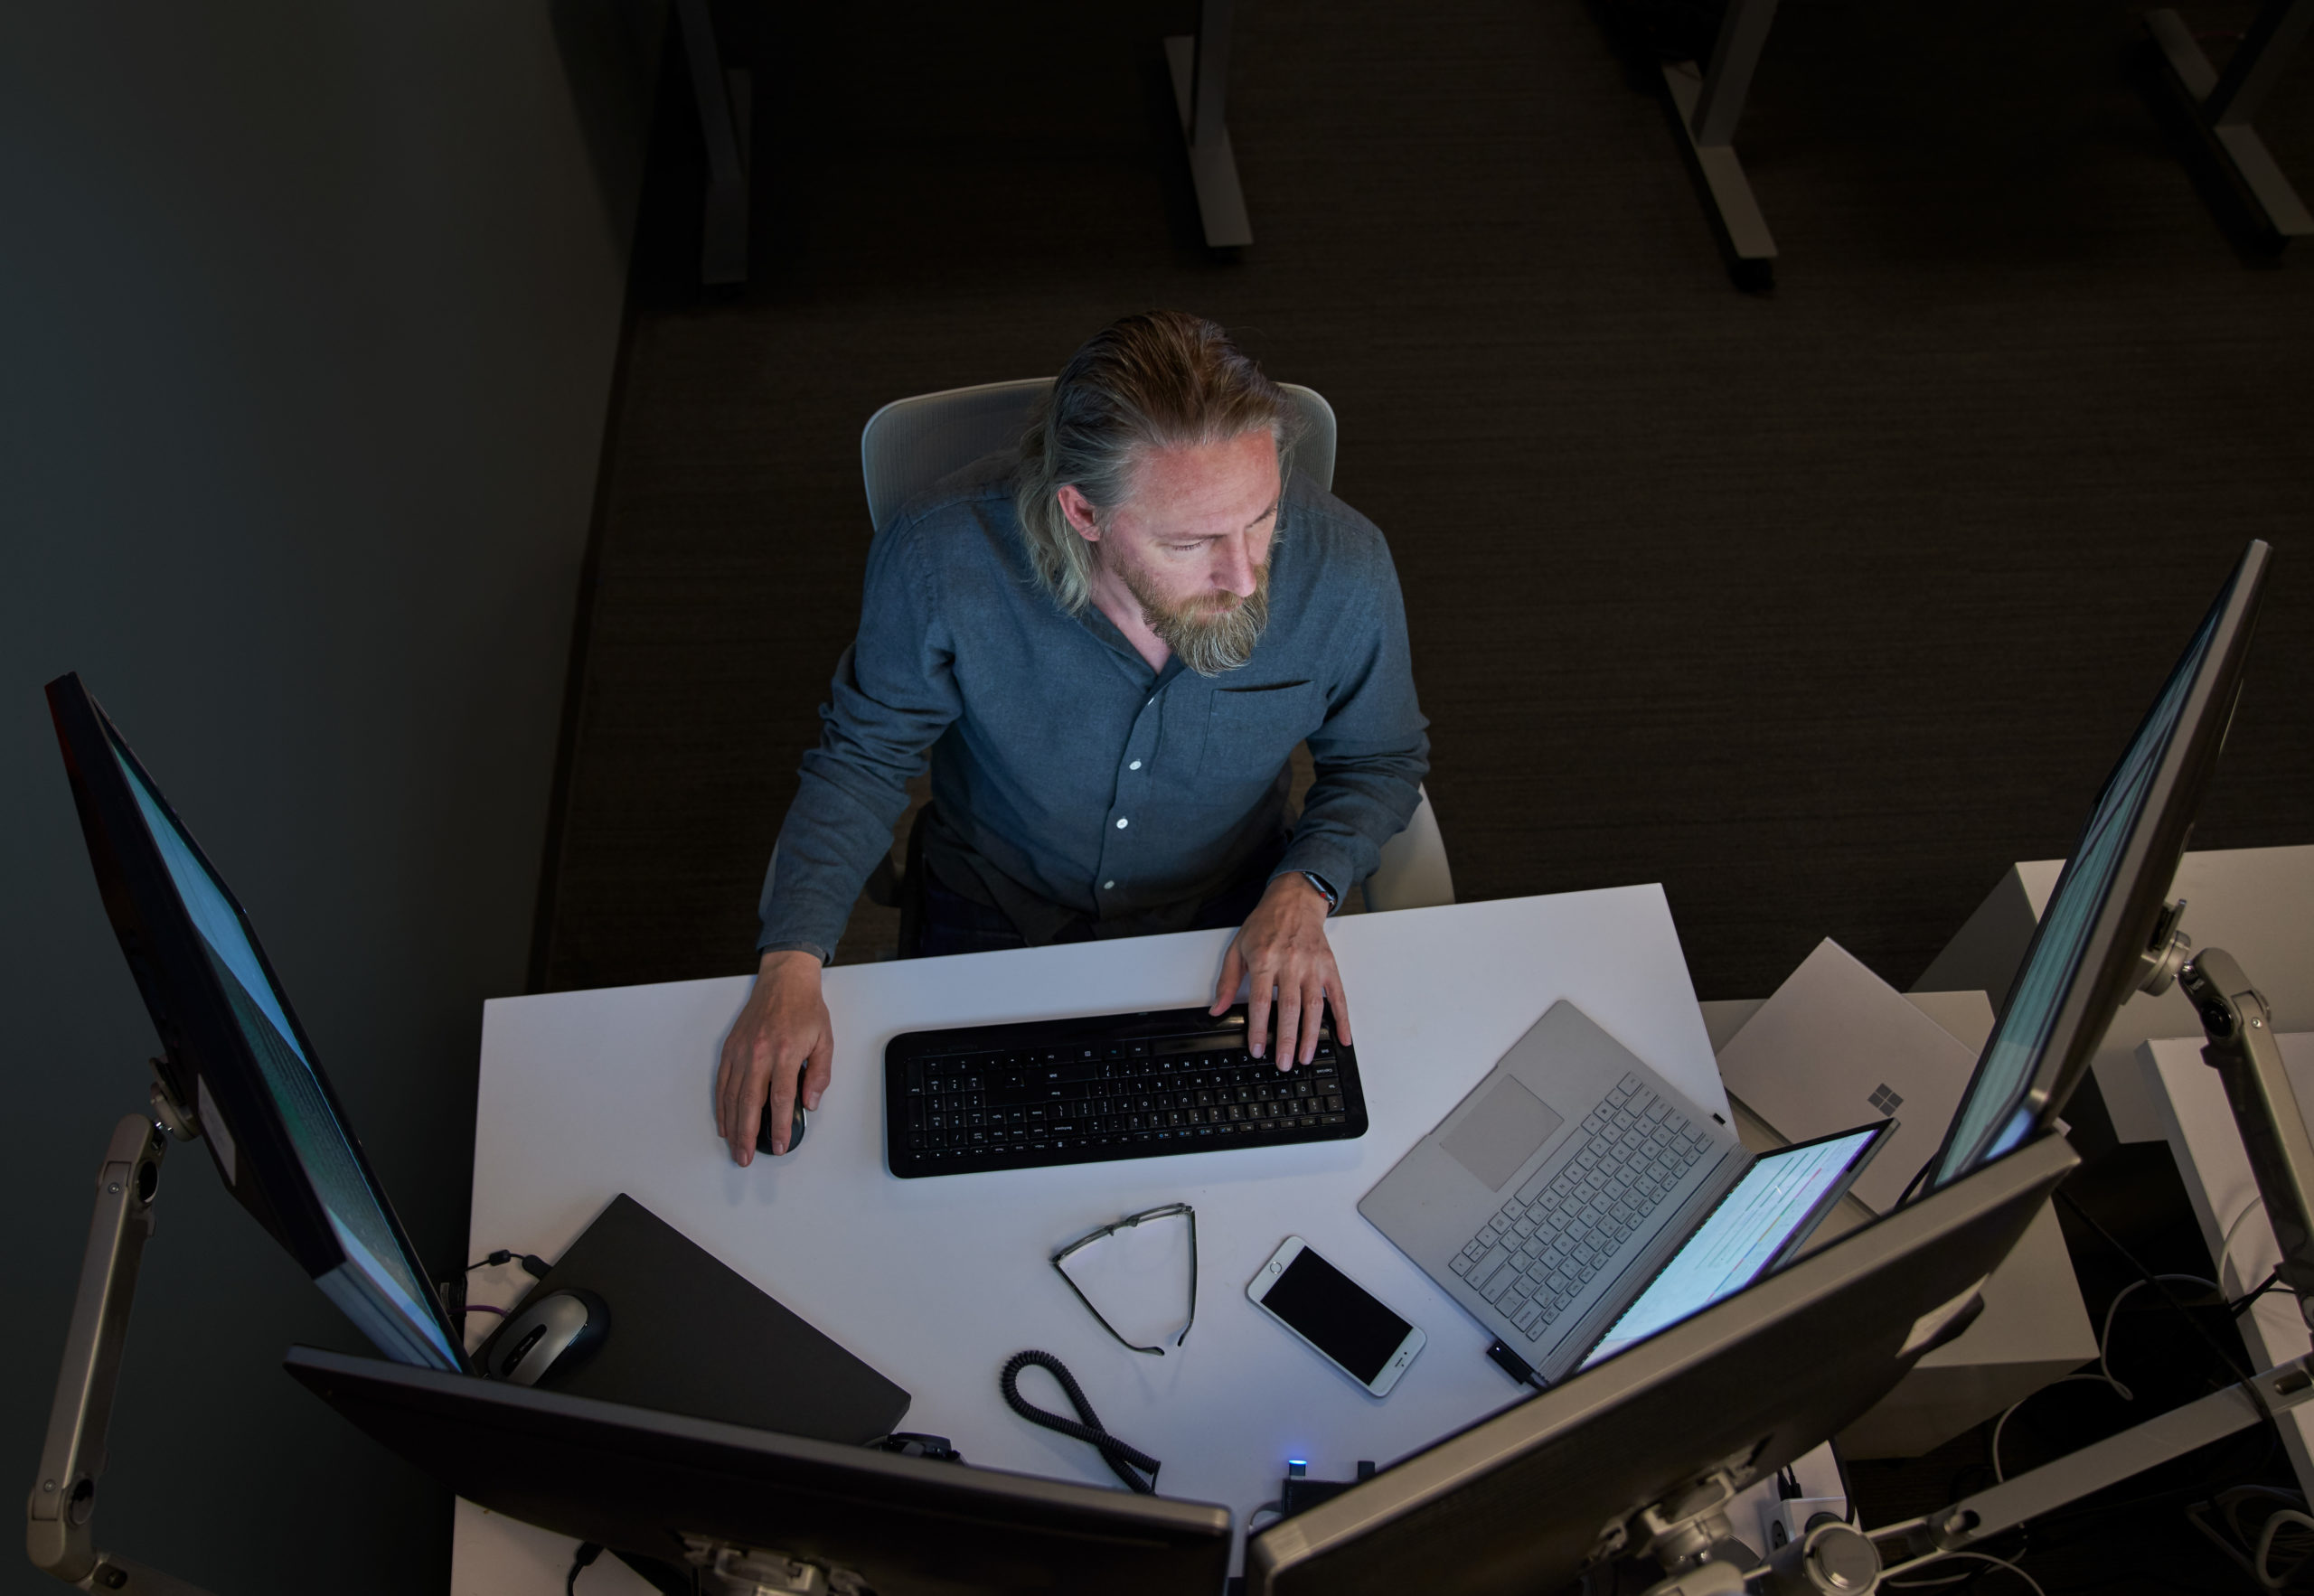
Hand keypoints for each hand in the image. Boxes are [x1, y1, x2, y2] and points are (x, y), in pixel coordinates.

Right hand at [716, 949, 833, 1164]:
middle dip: (747, 1134)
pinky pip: (722, 1083)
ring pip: (732, 1096)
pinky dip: (721, 1105)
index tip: (779, 1143)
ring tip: (734, 1147)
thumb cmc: (805, 1009)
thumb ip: (819, 1074)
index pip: (781, 1099)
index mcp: (785, 1052)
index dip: (779, 1125)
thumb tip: (810, 1102)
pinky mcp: (730, 1049)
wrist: (784, 981)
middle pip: (750, 1103)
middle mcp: (759, 1053)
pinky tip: (724, 1121)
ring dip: (732, 1125)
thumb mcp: (825, 1041)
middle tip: (746, 1157)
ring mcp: (741, 1052)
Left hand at [1210, 874, 1353, 1067]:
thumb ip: (1228, 981)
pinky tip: (1343, 1038)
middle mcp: (1291, 964)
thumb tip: (1218, 1009)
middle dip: (1287, 1039)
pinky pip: (1338, 997)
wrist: (1294, 900)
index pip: (1261, 1002)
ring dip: (1311, 1035)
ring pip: (1314, 1007)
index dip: (1258, 1029)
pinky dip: (1343, 1019)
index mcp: (1265, 960)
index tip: (1256, 1049)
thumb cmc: (1265, 924)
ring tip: (1305, 1057)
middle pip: (1289, 1009)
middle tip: (1284, 1063)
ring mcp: (1313, 966)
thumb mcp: (1238, 947)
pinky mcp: (1329, 967)